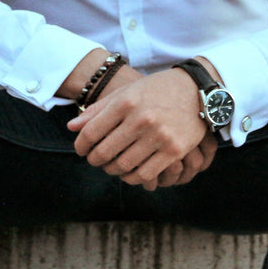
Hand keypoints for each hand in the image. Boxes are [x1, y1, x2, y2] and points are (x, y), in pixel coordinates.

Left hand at [67, 68, 211, 190]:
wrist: (195, 91)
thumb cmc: (155, 90)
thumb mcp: (126, 92)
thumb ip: (98, 110)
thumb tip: (72, 127)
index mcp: (125, 102)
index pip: (92, 132)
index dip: (81, 145)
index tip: (80, 150)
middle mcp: (140, 119)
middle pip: (105, 151)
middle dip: (95, 160)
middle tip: (94, 160)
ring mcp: (159, 136)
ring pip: (124, 166)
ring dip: (112, 170)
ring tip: (110, 166)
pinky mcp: (174, 150)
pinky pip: (146, 174)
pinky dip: (133, 178)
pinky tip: (129, 172)